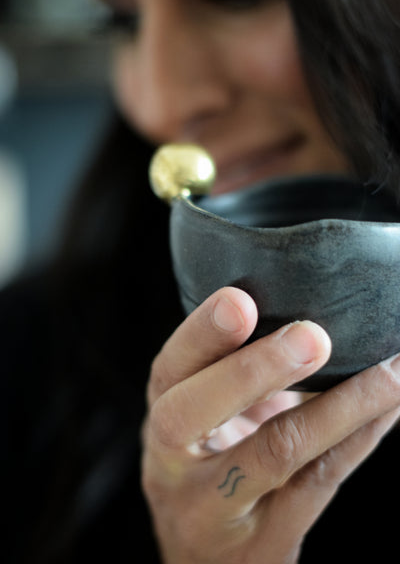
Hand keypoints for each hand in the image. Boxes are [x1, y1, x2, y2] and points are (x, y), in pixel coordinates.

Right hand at [142, 287, 399, 563]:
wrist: (204, 560)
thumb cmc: (211, 468)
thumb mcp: (205, 421)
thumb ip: (232, 375)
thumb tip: (302, 312)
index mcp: (162, 417)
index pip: (170, 369)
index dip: (201, 334)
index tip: (240, 300)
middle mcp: (173, 462)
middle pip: (195, 413)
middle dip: (253, 370)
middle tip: (311, 338)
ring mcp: (213, 509)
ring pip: (277, 451)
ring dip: (340, 405)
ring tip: (388, 371)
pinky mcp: (263, 543)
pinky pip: (319, 482)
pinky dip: (360, 436)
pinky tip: (389, 405)